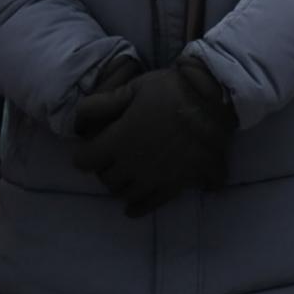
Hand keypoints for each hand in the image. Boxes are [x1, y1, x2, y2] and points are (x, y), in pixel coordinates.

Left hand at [73, 57, 235, 216]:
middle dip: (105, 169)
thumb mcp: (136, 86)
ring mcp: (153, 177)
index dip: (86, 153)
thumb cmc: (173, 89)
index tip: (92, 147)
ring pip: (125, 193)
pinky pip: (150, 204)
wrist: (215, 101)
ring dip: (121, 186)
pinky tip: (134, 206)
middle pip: (106, 179)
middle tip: (112, 158)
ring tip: (127, 176)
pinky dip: (139, 207)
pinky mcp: (174, 184)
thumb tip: (78, 120)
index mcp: (118, 140)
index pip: (85, 160)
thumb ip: (104, 103)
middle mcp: (132, 164)